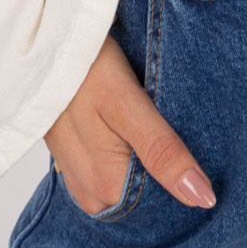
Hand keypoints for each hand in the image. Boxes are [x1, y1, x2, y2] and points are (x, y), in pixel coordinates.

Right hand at [44, 32, 216, 211]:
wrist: (45, 44)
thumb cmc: (86, 69)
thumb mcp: (128, 106)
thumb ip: (162, 152)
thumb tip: (202, 198)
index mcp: (106, 190)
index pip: (162, 203)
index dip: (187, 180)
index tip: (201, 151)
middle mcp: (91, 195)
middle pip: (146, 193)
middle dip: (167, 169)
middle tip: (179, 127)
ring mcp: (80, 179)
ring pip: (131, 181)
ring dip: (148, 158)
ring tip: (155, 122)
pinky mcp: (75, 161)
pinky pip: (113, 169)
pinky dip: (131, 152)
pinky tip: (136, 127)